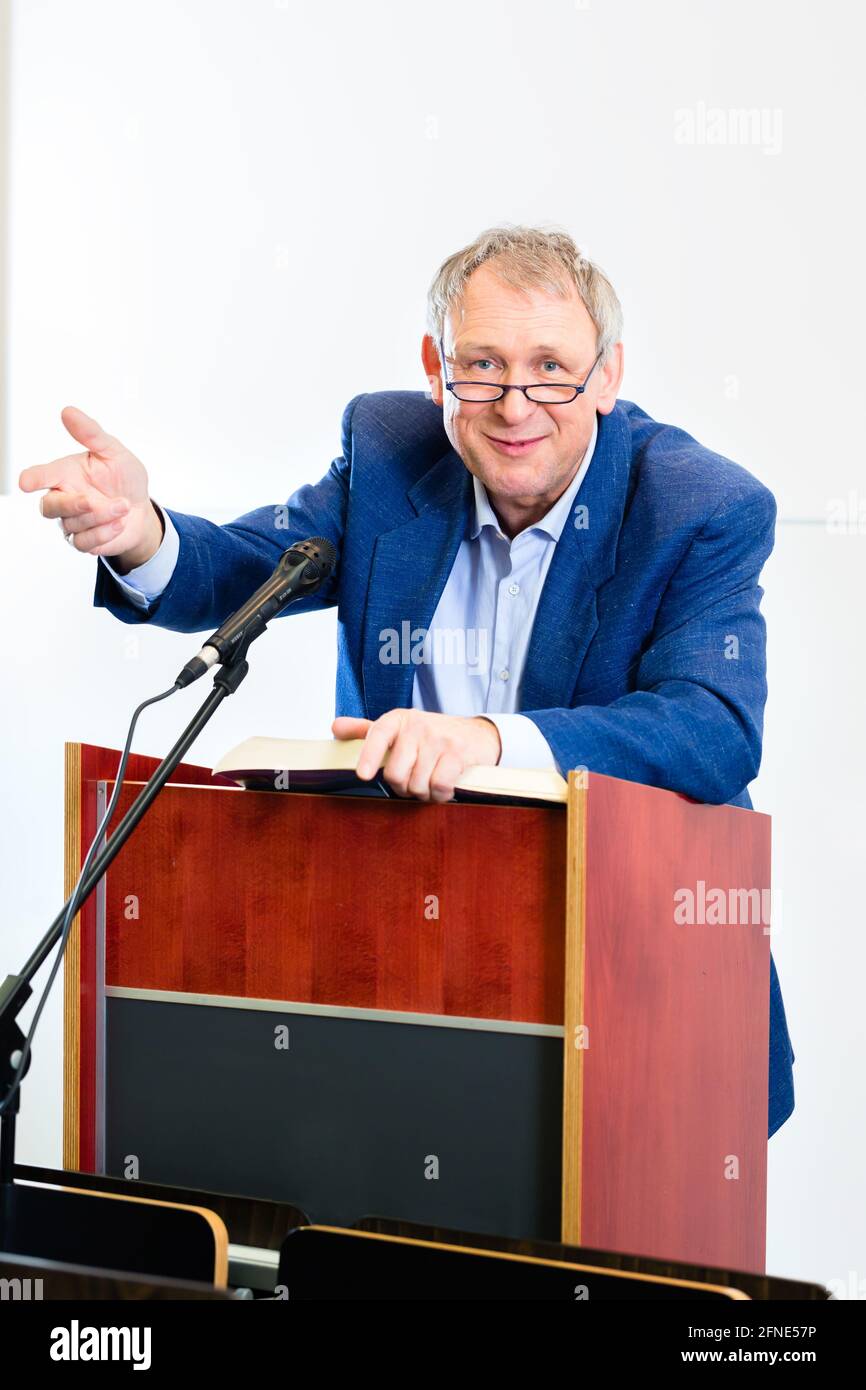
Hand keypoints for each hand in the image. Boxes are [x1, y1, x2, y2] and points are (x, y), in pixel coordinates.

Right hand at [19, 407, 162, 570]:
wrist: (142, 511)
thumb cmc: (124, 479)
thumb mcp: (114, 452)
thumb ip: (91, 434)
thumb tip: (68, 412)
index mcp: (66, 473)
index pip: (41, 476)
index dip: (32, 478)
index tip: (25, 483)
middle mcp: (64, 497)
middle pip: (48, 506)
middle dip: (71, 504)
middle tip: (91, 501)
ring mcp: (71, 521)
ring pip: (72, 524)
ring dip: (102, 516)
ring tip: (122, 506)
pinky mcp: (82, 540)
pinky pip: (84, 542)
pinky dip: (105, 533)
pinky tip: (119, 524)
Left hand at [332, 709, 501, 802]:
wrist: (476, 734)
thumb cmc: (431, 736)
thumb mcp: (399, 729)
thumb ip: (366, 730)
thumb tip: (335, 728)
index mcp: (398, 720)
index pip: (378, 734)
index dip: (369, 755)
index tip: (363, 775)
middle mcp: (417, 726)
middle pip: (396, 773)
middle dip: (402, 787)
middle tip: (411, 783)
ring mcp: (439, 740)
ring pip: (417, 784)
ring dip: (422, 793)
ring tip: (428, 783)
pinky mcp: (458, 754)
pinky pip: (439, 786)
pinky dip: (440, 795)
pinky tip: (443, 789)